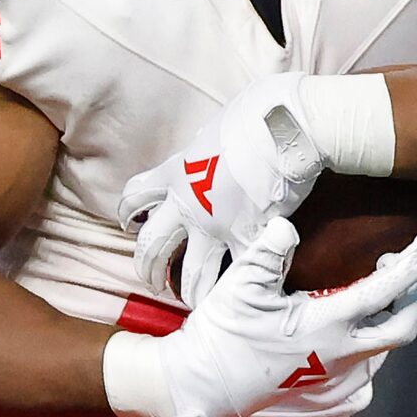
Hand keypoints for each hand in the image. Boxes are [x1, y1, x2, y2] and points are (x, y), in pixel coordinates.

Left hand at [120, 73, 328, 305]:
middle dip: (147, 266)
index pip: (136, 196)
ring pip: (189, 273)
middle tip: (149, 279)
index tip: (130, 224)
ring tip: (189, 302)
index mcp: (175, 172)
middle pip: (151, 244)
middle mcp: (187, 204)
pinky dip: (236, 289)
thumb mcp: (213, 129)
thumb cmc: (255, 114)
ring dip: (185, 291)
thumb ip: (204, 148)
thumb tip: (209, 146)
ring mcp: (215, 227)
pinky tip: (237, 299)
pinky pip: (235, 275)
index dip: (129, 213)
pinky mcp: (248, 240)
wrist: (288, 128)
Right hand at [155, 221, 416, 416]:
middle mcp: (341, 349)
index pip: (379, 294)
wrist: (207, 385)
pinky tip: (389, 312)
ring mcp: (337, 363)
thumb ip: (268, 253)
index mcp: (325, 326)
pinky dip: (390, 324)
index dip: (409, 269)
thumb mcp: (241, 289)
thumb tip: (287, 224)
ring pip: (392, 338)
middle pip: (404, 327)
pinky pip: (374, 345)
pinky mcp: (328, 369)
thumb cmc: (223, 335)